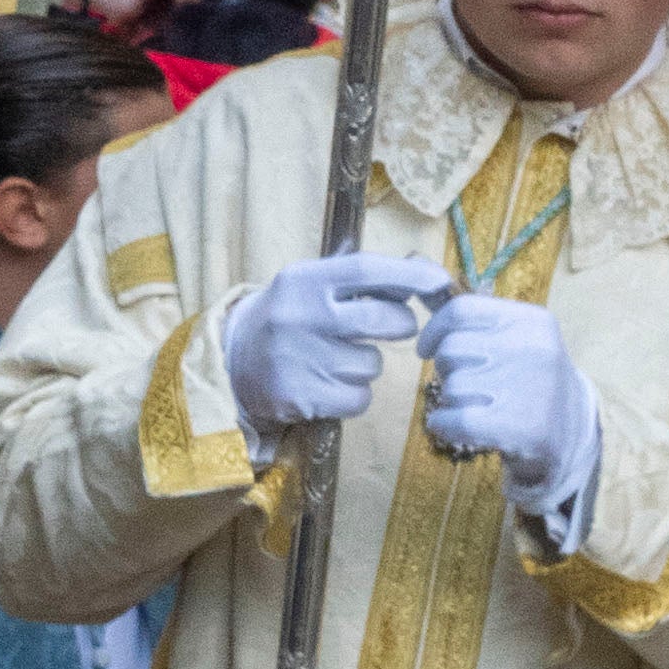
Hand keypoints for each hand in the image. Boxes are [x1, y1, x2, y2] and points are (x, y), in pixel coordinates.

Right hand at [217, 243, 452, 449]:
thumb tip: (420, 271)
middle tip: (392, 327)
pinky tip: (329, 384)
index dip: (408, 277)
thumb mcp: (307, 284)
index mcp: (303, 281)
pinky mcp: (302, 397)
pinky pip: (359, 397)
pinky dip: (354, 395)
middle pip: (382, 321)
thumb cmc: (284, 319)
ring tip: (336, 359)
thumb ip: (354, 278)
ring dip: (366, 365)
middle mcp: (301, 316)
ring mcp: (301, 359)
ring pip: (372, 365)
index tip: (438, 281)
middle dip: (401, 326)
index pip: (366, 271)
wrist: (230, 364)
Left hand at [416, 295, 599, 526]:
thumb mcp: (511, 337)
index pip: (461, 310)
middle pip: (451, 350)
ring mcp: (531, 388)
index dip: (434, 330)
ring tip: (478, 404)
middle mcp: (534, 349)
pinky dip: (443, 424)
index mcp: (532, 320)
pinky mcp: (521, 426)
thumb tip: (414, 263)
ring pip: (452, 386)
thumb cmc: (527, 379)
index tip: (426, 348)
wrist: (568, 434)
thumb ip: (467, 312)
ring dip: (451, 399)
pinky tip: (454, 426)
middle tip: (467, 383)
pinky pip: (454, 419)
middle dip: (447, 369)